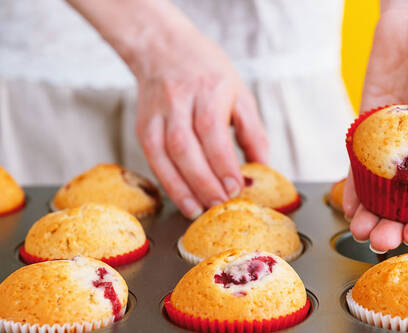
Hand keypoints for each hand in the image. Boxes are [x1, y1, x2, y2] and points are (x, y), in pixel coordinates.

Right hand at [68, 0, 268, 219]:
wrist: (163, 48)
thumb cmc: (208, 72)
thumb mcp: (239, 93)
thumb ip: (252, 131)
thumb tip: (263, 167)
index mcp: (209, 89)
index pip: (213, 131)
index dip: (223, 163)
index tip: (236, 187)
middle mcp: (179, 99)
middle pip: (187, 147)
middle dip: (205, 181)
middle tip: (221, 203)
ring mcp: (158, 113)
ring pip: (166, 155)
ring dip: (184, 187)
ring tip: (201, 209)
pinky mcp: (144, 125)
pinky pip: (153, 158)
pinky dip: (168, 182)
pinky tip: (182, 200)